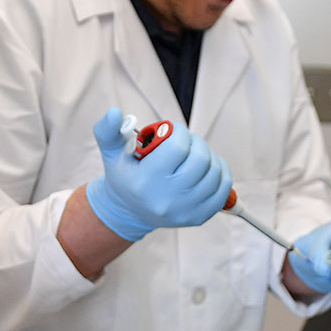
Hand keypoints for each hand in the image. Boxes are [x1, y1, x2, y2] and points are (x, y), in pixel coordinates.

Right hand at [84, 108, 232, 241]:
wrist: (130, 210)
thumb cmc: (125, 176)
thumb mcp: (111, 153)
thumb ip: (107, 130)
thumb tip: (115, 113)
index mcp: (145, 182)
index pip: (178, 147)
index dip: (179, 131)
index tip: (172, 131)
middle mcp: (166, 200)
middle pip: (200, 159)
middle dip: (195, 142)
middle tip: (185, 141)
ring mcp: (185, 211)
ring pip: (214, 172)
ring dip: (208, 156)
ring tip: (193, 155)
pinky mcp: (199, 217)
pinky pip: (224, 189)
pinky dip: (220, 172)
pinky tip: (207, 167)